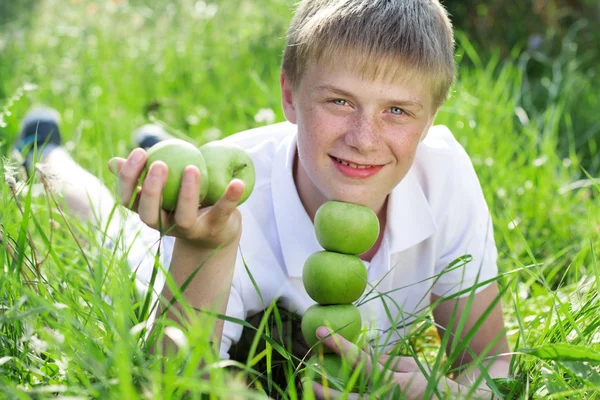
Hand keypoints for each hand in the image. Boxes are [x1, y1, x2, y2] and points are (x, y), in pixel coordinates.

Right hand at [108, 148, 242, 248]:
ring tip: (191, 168)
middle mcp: (166, 225)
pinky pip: (222, 212)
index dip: (128, 178)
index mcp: (149, 213)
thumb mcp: (163, 191)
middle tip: (159, 164)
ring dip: (186, 193)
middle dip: (151, 190)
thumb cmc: (184, 204)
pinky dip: (230, 197)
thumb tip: (114, 162)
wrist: (215, 234)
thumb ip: (142, 176)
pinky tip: (237, 181)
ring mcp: (191, 230)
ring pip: (184, 217)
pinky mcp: (216, 228)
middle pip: (149, 214)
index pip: (128, 199)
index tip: (138, 152)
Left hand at [311, 327, 428, 399]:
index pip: (359, 361)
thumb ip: (382, 361)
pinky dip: (348, 398)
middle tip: (305, 380)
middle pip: (347, 396)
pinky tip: (332, 395)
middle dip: (323, 390)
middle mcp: (385, 399)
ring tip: (313, 391)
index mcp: (393, 381)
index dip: (339, 344)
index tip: (321, 332)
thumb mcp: (408, 367)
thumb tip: (359, 350)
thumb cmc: (431, 383)